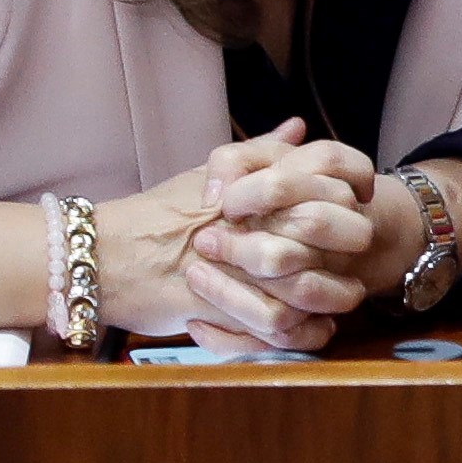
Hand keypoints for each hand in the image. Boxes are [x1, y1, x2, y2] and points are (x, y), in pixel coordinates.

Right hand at [98, 122, 380, 353]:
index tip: (360, 207)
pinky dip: (303, 333)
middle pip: (325, 233)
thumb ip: (257, 153)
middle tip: (358, 261)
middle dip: (350, 249)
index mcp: (249, 188)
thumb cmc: (154, 215)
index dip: (351, 197)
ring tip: (344, 298)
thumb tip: (297, 128)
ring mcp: (234, 269)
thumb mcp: (206, 175)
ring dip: (334, 298)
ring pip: (307, 287)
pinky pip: (276, 328)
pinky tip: (314, 329)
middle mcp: (247, 225)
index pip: (324, 184)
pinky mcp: (220, 310)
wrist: (101, 255)